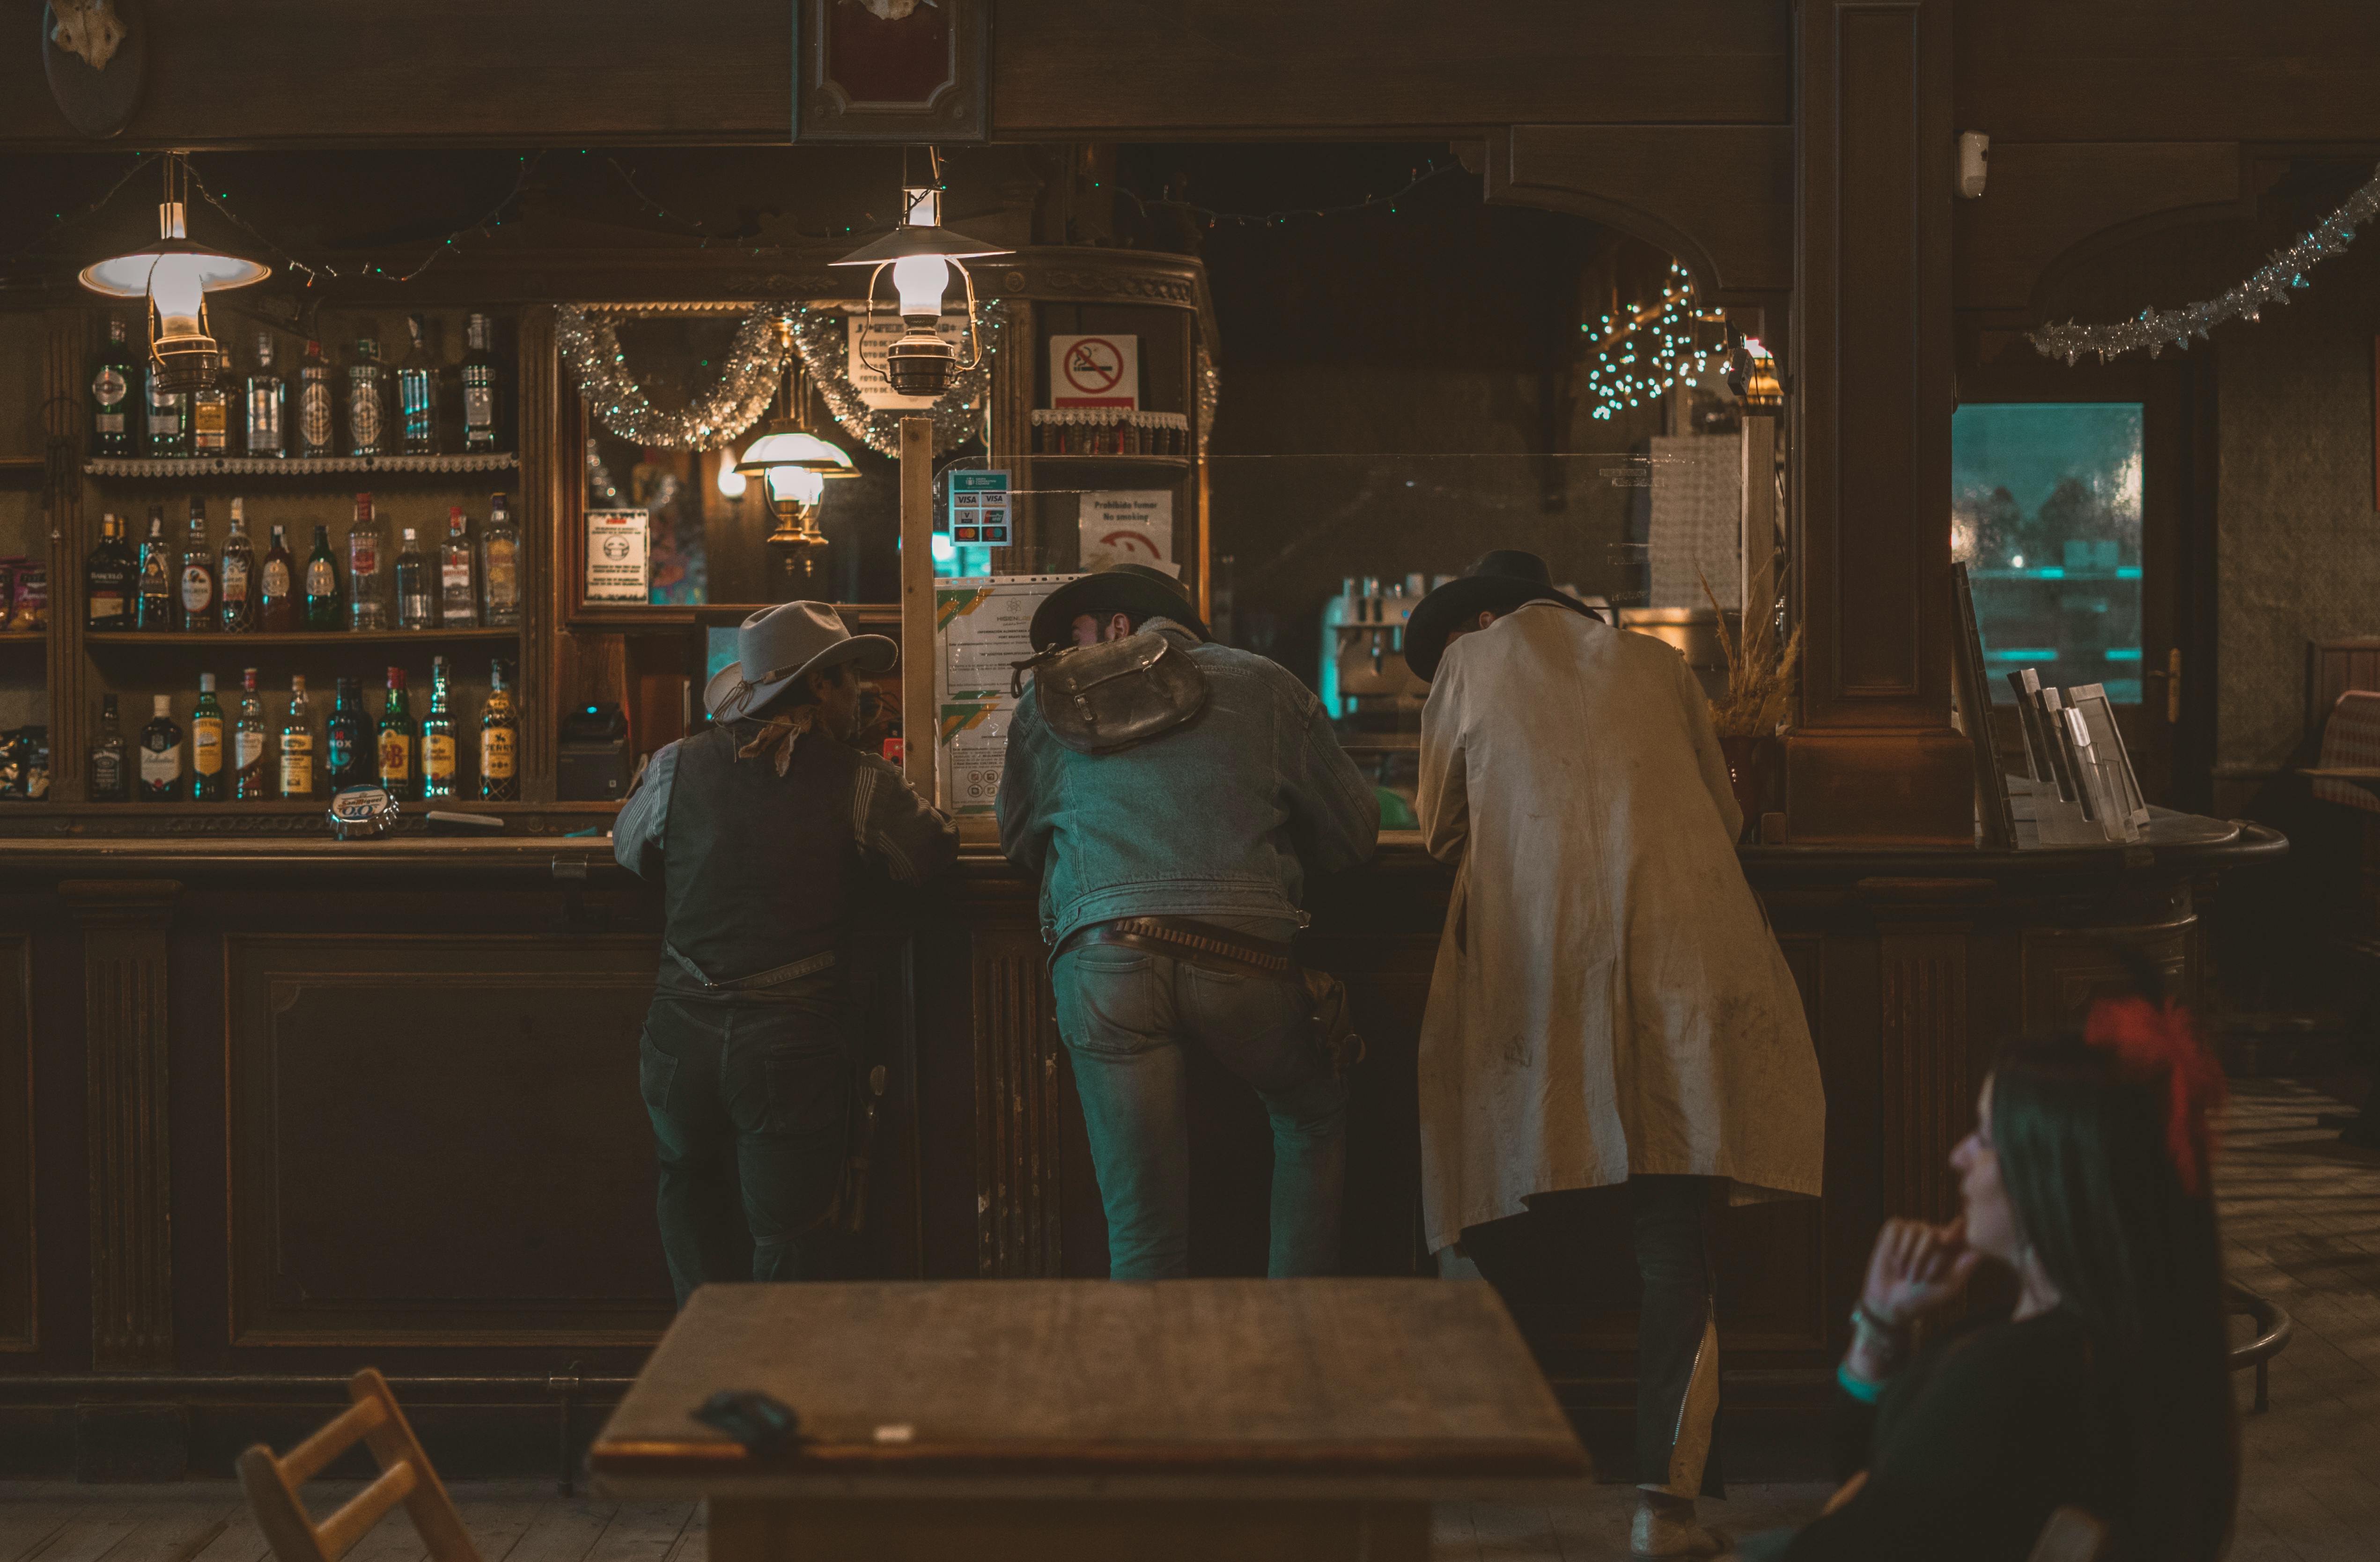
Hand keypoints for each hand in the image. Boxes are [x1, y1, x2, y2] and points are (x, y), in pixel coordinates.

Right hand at [1860, 1217, 1979, 1327]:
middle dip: (1922, 1257)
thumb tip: (1978, 1253)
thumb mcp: (1947, 1288)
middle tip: (1917, 1279)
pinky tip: (1894, 1261)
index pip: (1960, 1230)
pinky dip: (1894, 1247)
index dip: (1956, 1231)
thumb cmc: (1923, 1298)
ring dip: (1907, 1256)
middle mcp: (1933, 1235)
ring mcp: (1913, 1230)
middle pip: (1933, 1232)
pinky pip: (1897, 1228)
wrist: (1890, 1302)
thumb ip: (1963, 1270)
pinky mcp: (1894, 1229)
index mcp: (1950, 1248)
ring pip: (1913, 1230)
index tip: (1948, 1239)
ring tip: (1904, 1273)